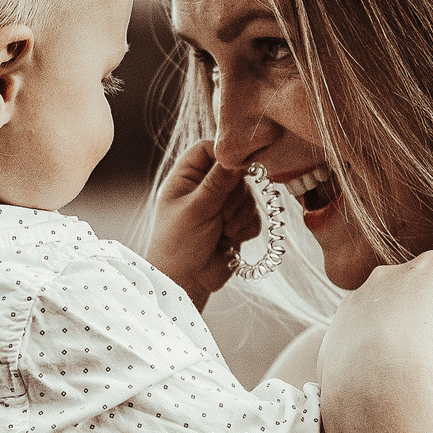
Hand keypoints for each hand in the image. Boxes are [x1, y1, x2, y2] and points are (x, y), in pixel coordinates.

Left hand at [145, 142, 257, 309]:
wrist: (185, 283)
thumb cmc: (178, 244)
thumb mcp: (196, 209)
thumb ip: (218, 182)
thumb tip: (238, 157)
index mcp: (185, 178)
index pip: (209, 149)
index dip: (225, 154)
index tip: (237, 166)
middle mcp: (204, 188)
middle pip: (235, 173)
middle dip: (236, 195)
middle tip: (223, 214)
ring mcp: (221, 207)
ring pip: (248, 196)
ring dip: (241, 215)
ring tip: (224, 232)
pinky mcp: (235, 225)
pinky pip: (254, 217)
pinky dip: (246, 228)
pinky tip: (230, 242)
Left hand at [318, 252, 432, 428]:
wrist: (378, 390)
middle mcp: (394, 274)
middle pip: (421, 293)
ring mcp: (360, 297)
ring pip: (387, 312)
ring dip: (399, 333)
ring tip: (410, 368)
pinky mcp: (335, 324)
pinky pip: (359, 336)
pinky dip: (370, 351)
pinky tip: (381, 378)